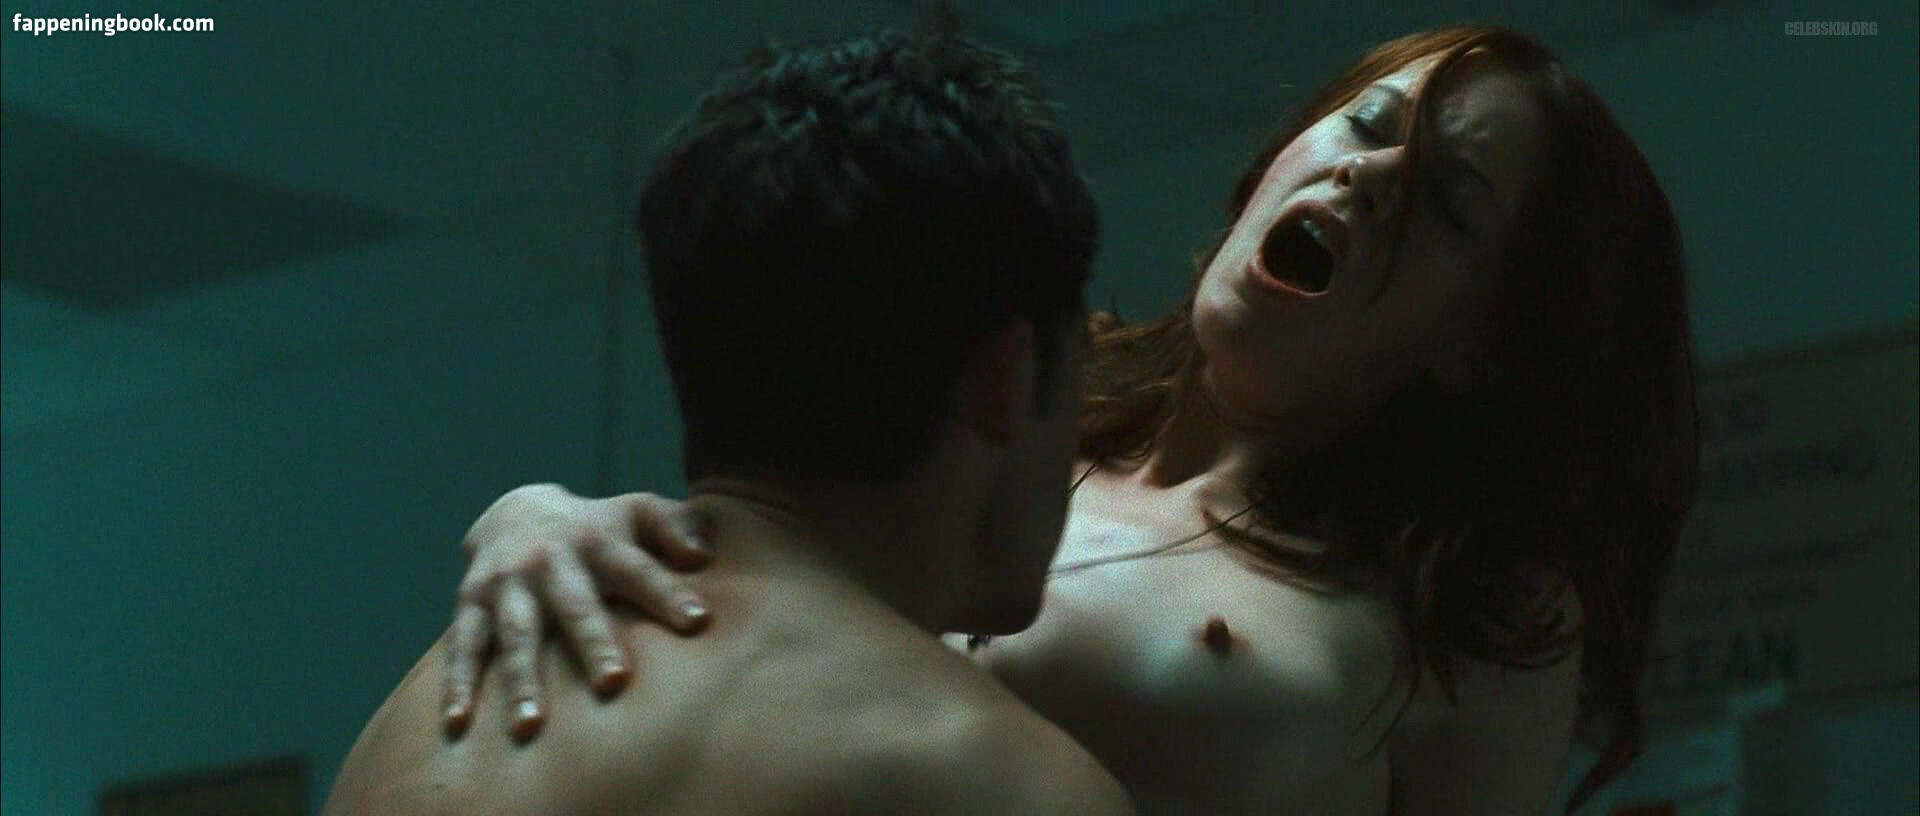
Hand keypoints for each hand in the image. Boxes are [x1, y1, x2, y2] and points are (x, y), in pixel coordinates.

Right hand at [441, 483, 713, 741]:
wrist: (516, 511)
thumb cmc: (598, 529)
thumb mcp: (638, 513)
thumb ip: (675, 528)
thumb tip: (702, 555)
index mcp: (598, 542)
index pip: (639, 569)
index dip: (667, 593)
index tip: (698, 622)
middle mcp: (550, 562)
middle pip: (575, 606)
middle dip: (593, 643)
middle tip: (614, 683)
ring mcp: (506, 585)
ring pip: (515, 634)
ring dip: (521, 679)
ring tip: (530, 726)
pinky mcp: (470, 604)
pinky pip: (464, 647)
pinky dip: (457, 685)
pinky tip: (458, 725)